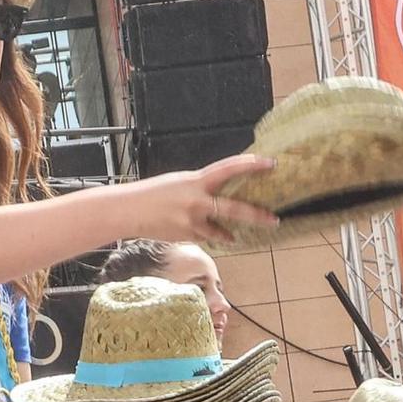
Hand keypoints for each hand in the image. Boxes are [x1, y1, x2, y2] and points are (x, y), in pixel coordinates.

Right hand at [123, 154, 277, 244]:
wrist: (128, 211)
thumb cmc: (153, 193)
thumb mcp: (179, 182)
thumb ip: (200, 188)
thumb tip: (219, 194)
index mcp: (195, 181)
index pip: (229, 169)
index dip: (250, 165)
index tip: (270, 163)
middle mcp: (196, 201)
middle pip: (234, 209)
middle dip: (256, 215)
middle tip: (274, 219)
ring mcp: (192, 221)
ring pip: (220, 231)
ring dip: (230, 234)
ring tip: (237, 237)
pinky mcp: (186, 236)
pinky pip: (204, 238)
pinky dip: (205, 236)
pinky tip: (200, 234)